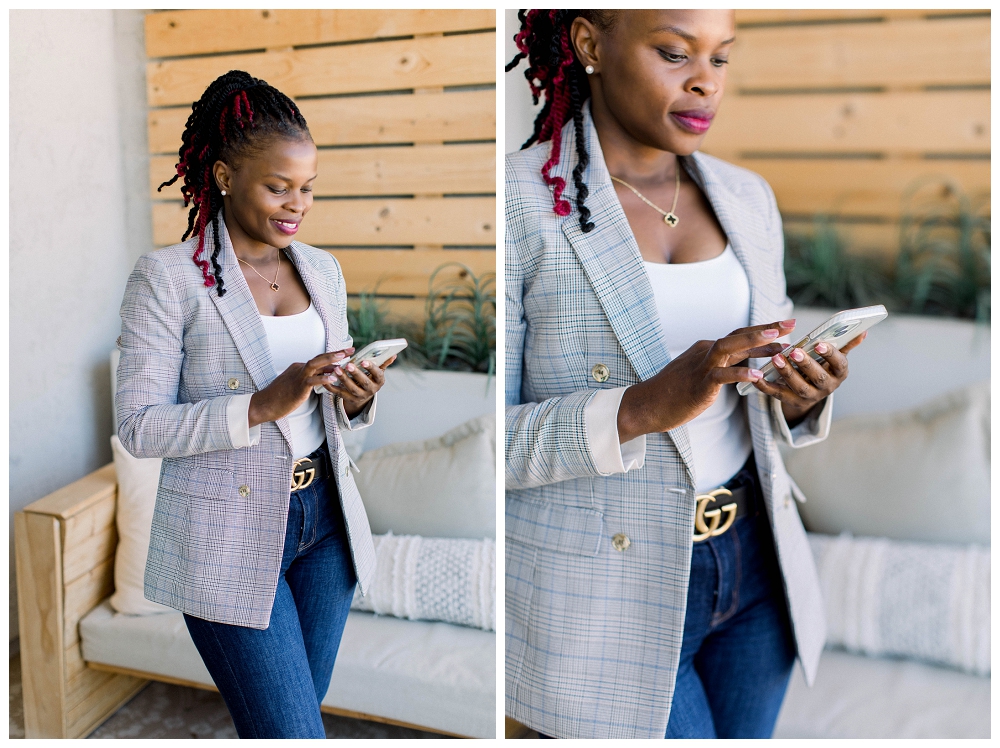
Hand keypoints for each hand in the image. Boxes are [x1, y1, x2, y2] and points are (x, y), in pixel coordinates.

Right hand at [248, 348, 353, 427]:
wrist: (265, 404)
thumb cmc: (281, 396)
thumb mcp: (299, 384)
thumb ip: (313, 378)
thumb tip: (329, 374)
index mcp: (300, 367)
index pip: (320, 359)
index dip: (334, 355)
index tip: (347, 352)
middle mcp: (300, 368)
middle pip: (320, 357)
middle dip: (337, 353)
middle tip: (351, 350)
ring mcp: (298, 377)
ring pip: (315, 364)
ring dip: (330, 360)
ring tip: (344, 357)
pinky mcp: (298, 387)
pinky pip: (311, 380)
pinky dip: (323, 378)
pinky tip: (333, 379)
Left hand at [320, 354, 396, 418]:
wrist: (364, 396)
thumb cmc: (370, 379)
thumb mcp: (378, 373)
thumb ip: (384, 363)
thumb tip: (393, 355)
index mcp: (379, 381)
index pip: (378, 374)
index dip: (371, 368)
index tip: (364, 361)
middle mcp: (371, 390)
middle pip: (364, 382)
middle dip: (356, 374)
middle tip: (348, 365)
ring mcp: (360, 396)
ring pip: (351, 388)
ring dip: (344, 379)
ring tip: (336, 369)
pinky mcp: (349, 399)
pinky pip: (340, 393)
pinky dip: (332, 387)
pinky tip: (327, 379)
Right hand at [617, 321, 793, 442]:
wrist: (648, 405)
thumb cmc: (674, 392)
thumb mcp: (700, 373)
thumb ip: (720, 365)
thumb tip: (743, 362)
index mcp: (707, 349)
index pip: (739, 335)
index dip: (763, 330)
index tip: (786, 327)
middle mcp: (705, 352)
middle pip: (738, 335)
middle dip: (766, 328)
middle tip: (792, 324)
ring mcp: (701, 366)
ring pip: (729, 347)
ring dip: (754, 342)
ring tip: (778, 340)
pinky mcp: (699, 384)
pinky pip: (721, 375)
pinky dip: (740, 373)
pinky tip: (757, 374)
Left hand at [754, 331, 867, 425]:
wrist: (811, 392)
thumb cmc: (823, 366)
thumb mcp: (835, 357)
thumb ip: (846, 344)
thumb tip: (862, 331)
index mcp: (839, 373)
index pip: (839, 364)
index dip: (830, 355)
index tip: (819, 344)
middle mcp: (827, 388)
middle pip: (818, 378)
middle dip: (806, 364)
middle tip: (794, 351)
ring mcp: (810, 397)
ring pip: (799, 387)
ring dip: (787, 373)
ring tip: (776, 358)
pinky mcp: (792, 401)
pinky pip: (778, 395)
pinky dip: (766, 387)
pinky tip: (757, 377)